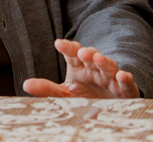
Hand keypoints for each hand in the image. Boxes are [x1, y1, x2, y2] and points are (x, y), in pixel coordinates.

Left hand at [22, 39, 139, 97]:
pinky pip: (126, 83)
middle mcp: (94, 68)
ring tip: (97, 58)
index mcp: (78, 66)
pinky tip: (121, 76)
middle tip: (81, 52)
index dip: (67, 47)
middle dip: (86, 52)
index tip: (58, 43)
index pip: (71, 53)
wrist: (108, 109)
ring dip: (104, 61)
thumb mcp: (64, 94)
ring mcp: (110, 77)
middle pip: (90, 56)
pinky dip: (125, 78)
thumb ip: (47, 89)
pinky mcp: (124, 90)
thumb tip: (25, 84)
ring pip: (108, 65)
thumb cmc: (84, 97)